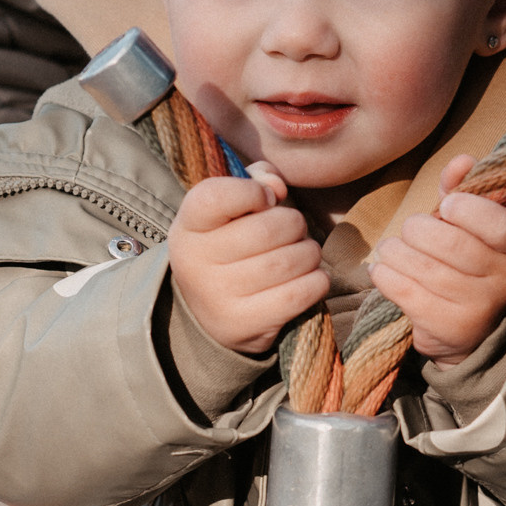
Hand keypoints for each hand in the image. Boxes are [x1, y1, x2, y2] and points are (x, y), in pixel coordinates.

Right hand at [168, 168, 328, 356]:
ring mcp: (218, 296)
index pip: (218, 195)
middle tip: (293, 230)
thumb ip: (256, 180)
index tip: (265, 199)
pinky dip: (316, 281)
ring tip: (301, 254)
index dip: (254, 191)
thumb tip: (277, 187)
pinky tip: (308, 277)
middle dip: (294, 224)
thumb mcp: (231, 208)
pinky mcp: (244, 324)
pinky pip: (299, 294)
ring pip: (290, 261)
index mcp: (189, 225)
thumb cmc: (230, 243)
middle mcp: (196, 262)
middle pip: (267, 230)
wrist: (211, 310)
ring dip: (309, 253)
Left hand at [368, 155, 505, 362]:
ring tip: (392, 248)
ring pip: (423, 268)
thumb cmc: (469, 261)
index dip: (468, 210)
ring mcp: (477, 308)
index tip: (445, 205)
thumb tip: (461, 160)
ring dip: (396, 251)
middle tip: (410, 229)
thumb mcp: (473, 224)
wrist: (475, 328)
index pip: (501, 226)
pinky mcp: (448, 329)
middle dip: (418, 229)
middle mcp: (503, 280)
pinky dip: (385, 275)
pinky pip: (405, 292)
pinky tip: (383, 268)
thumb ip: (464, 189)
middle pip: (451, 245)